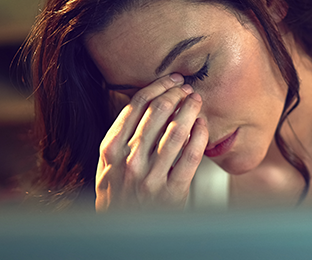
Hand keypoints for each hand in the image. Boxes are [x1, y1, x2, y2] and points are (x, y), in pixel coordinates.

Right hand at [95, 73, 208, 210]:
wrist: (123, 230)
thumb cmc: (118, 193)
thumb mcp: (108, 163)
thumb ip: (122, 136)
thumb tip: (149, 101)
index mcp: (111, 149)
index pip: (136, 106)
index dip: (158, 87)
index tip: (172, 80)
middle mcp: (129, 161)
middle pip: (158, 113)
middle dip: (177, 94)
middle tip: (188, 87)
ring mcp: (150, 177)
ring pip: (176, 132)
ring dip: (190, 110)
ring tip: (197, 100)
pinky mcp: (171, 192)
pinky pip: (190, 157)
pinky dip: (199, 136)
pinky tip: (203, 125)